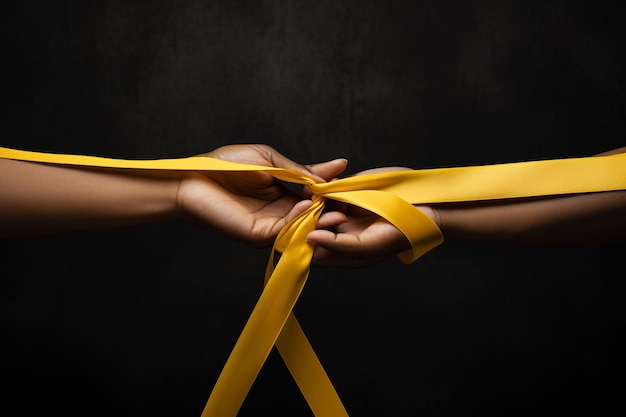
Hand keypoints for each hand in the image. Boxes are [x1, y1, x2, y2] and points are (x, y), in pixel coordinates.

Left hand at [176, 144, 347, 246]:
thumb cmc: (226, 164)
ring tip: (336, 205)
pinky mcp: (258, 235)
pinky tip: (309, 204)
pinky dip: (299, 219)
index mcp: (282, 195)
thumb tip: (336, 166)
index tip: (348, 182)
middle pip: (313, 215)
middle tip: (350, 201)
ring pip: (303, 226)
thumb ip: (302, 169)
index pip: (314, 197)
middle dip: (332, 209)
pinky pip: (285, 230)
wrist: (194, 176)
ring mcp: (269, 226)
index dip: (330, 191)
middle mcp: (279, 213)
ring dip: (320, 217)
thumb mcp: (272, 160)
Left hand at [307, 166, 435, 266]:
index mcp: (340, 252)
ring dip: (313, 198)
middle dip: (305, 215)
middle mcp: (338, 233)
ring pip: (316, 205)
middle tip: (309, 205)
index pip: (309, 251)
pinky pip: (328, 189)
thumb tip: (308, 238)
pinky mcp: (349, 192)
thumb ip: (336, 245)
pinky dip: (324, 185)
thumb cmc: (399, 234)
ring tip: (314, 192)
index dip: (299, 240)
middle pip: (309, 226)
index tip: (298, 228)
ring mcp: (343, 211)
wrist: (425, 207)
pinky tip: (323, 182)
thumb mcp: (367, 247)